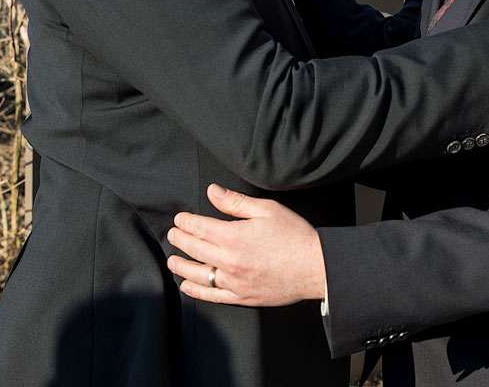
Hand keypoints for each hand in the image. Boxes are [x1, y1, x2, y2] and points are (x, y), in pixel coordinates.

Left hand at [167, 184, 325, 306]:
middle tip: (173, 234)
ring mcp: (234, 281)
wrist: (316, 267)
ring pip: (197, 274)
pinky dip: (195, 291)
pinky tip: (187, 285)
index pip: (198, 227)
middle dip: (179, 239)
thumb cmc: (295, 236)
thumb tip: (213, 192)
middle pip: (194, 249)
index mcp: (233, 236)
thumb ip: (236, 202)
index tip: (180, 218)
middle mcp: (229, 261)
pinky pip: (211, 295)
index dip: (185, 221)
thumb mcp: (267, 210)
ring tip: (172, 259)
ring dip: (181, 265)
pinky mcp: (241, 297)